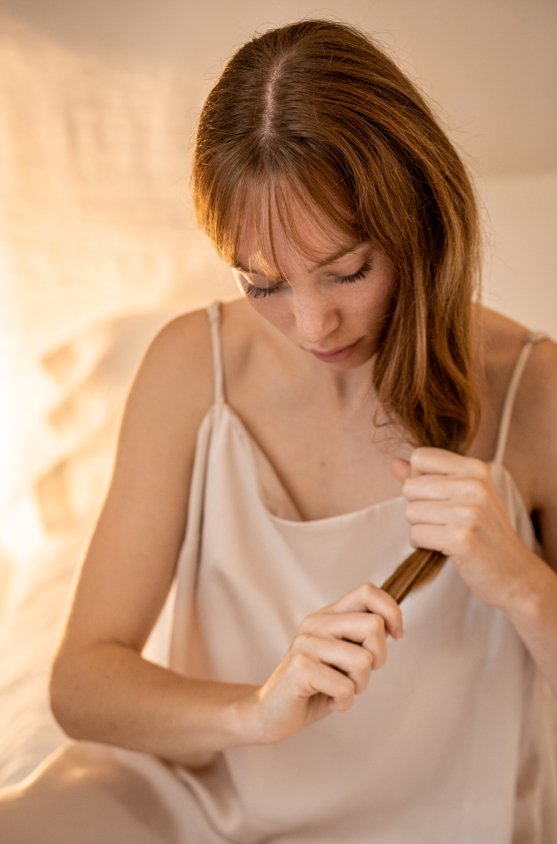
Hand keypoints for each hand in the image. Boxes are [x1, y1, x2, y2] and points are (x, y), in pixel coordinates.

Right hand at [251, 583, 402, 744]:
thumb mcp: (341, 656)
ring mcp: (306, 643)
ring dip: (358, 686)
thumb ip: (361, 638)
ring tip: (337, 690)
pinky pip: (346, 687)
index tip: (396, 635)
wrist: (270, 713)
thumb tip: (393, 626)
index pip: (367, 592)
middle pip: (373, 625)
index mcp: (328, 615)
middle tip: (355, 675)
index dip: (391, 611)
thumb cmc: (314, 687)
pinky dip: (344, 702)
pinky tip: (327, 702)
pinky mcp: (300, 667)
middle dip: (378, 658)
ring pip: (363, 660)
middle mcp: (316, 623)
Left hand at [392, 447, 532, 608]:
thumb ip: (427, 477)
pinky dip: (422, 544)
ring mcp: (469, 512)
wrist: (514, 573)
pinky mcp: (461, 538)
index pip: (420, 457)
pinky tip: (443, 546)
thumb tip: (394, 463)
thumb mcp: (463, 495)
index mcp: (475, 468)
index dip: (419, 478)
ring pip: (410, 512)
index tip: (439, 496)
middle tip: (443, 520)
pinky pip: (416, 534)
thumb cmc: (484, 531)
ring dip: (421, 527)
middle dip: (418, 507)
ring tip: (445, 533)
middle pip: (410, 486)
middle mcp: (474, 485)